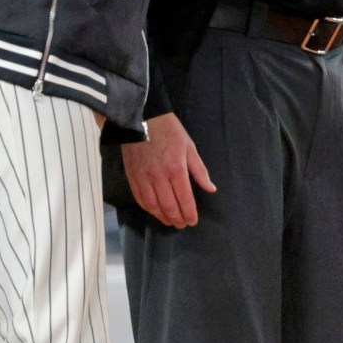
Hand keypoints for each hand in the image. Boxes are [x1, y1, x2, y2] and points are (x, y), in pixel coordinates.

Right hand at [121, 112, 215, 227]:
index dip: (190, 213)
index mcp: (176, 169)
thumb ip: (199, 170)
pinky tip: (155, 211)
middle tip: (182, 224)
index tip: (193, 221)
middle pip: (169, 206)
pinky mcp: (132, 177)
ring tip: (170, 221)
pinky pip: (140, 199)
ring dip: (163, 217)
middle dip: (177, 219)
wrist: (142, 117)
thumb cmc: (169, 130)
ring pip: (153, 206)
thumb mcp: (189, 146)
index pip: (185, 199)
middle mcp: (159, 177)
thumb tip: (210, 189)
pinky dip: (149, 209)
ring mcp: (143, 178)